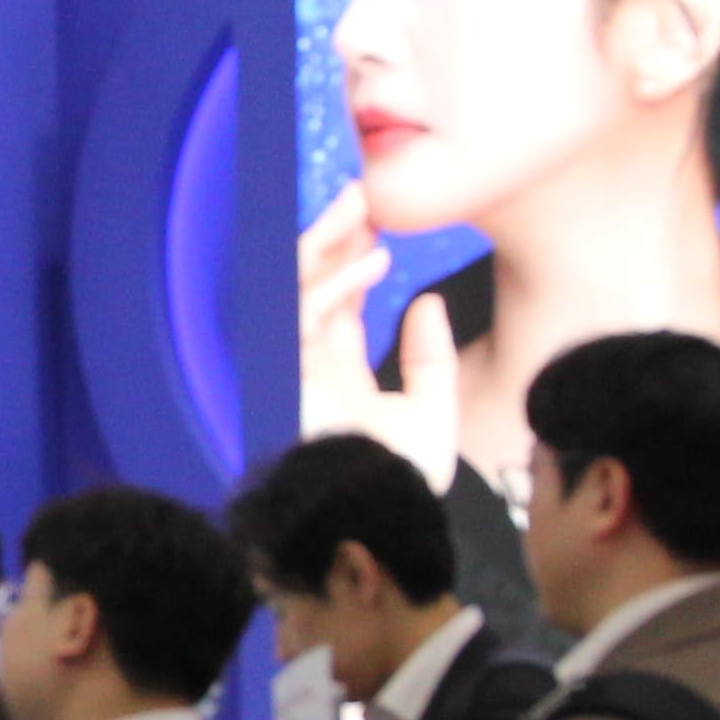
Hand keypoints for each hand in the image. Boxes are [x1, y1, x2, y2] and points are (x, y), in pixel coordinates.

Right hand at [297, 185, 460, 496]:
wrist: (377, 524)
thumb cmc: (399, 484)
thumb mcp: (431, 412)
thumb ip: (429, 358)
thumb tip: (426, 302)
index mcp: (338, 380)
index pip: (336, 309)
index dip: (352, 266)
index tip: (376, 229)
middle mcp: (309, 370)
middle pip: (309, 288)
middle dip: (330, 239)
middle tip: (358, 194)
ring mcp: (295, 371)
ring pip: (297, 288)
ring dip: (326, 242)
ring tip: (358, 204)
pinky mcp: (288, 374)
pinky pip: (302, 312)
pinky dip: (335, 283)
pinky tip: (370, 262)